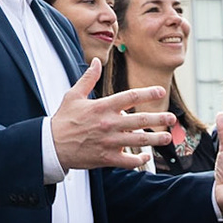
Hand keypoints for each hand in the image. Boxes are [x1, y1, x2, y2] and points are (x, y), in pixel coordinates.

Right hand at [50, 60, 179, 171]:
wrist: (51, 145)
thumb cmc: (63, 119)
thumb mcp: (73, 95)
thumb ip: (88, 78)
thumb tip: (96, 61)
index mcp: (102, 107)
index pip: (129, 97)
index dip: (147, 93)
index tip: (160, 91)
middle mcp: (108, 124)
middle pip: (140, 120)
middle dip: (158, 119)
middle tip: (171, 118)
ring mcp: (109, 142)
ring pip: (138, 141)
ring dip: (155, 139)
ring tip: (166, 137)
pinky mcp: (106, 158)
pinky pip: (128, 161)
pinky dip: (139, 160)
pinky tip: (146, 157)